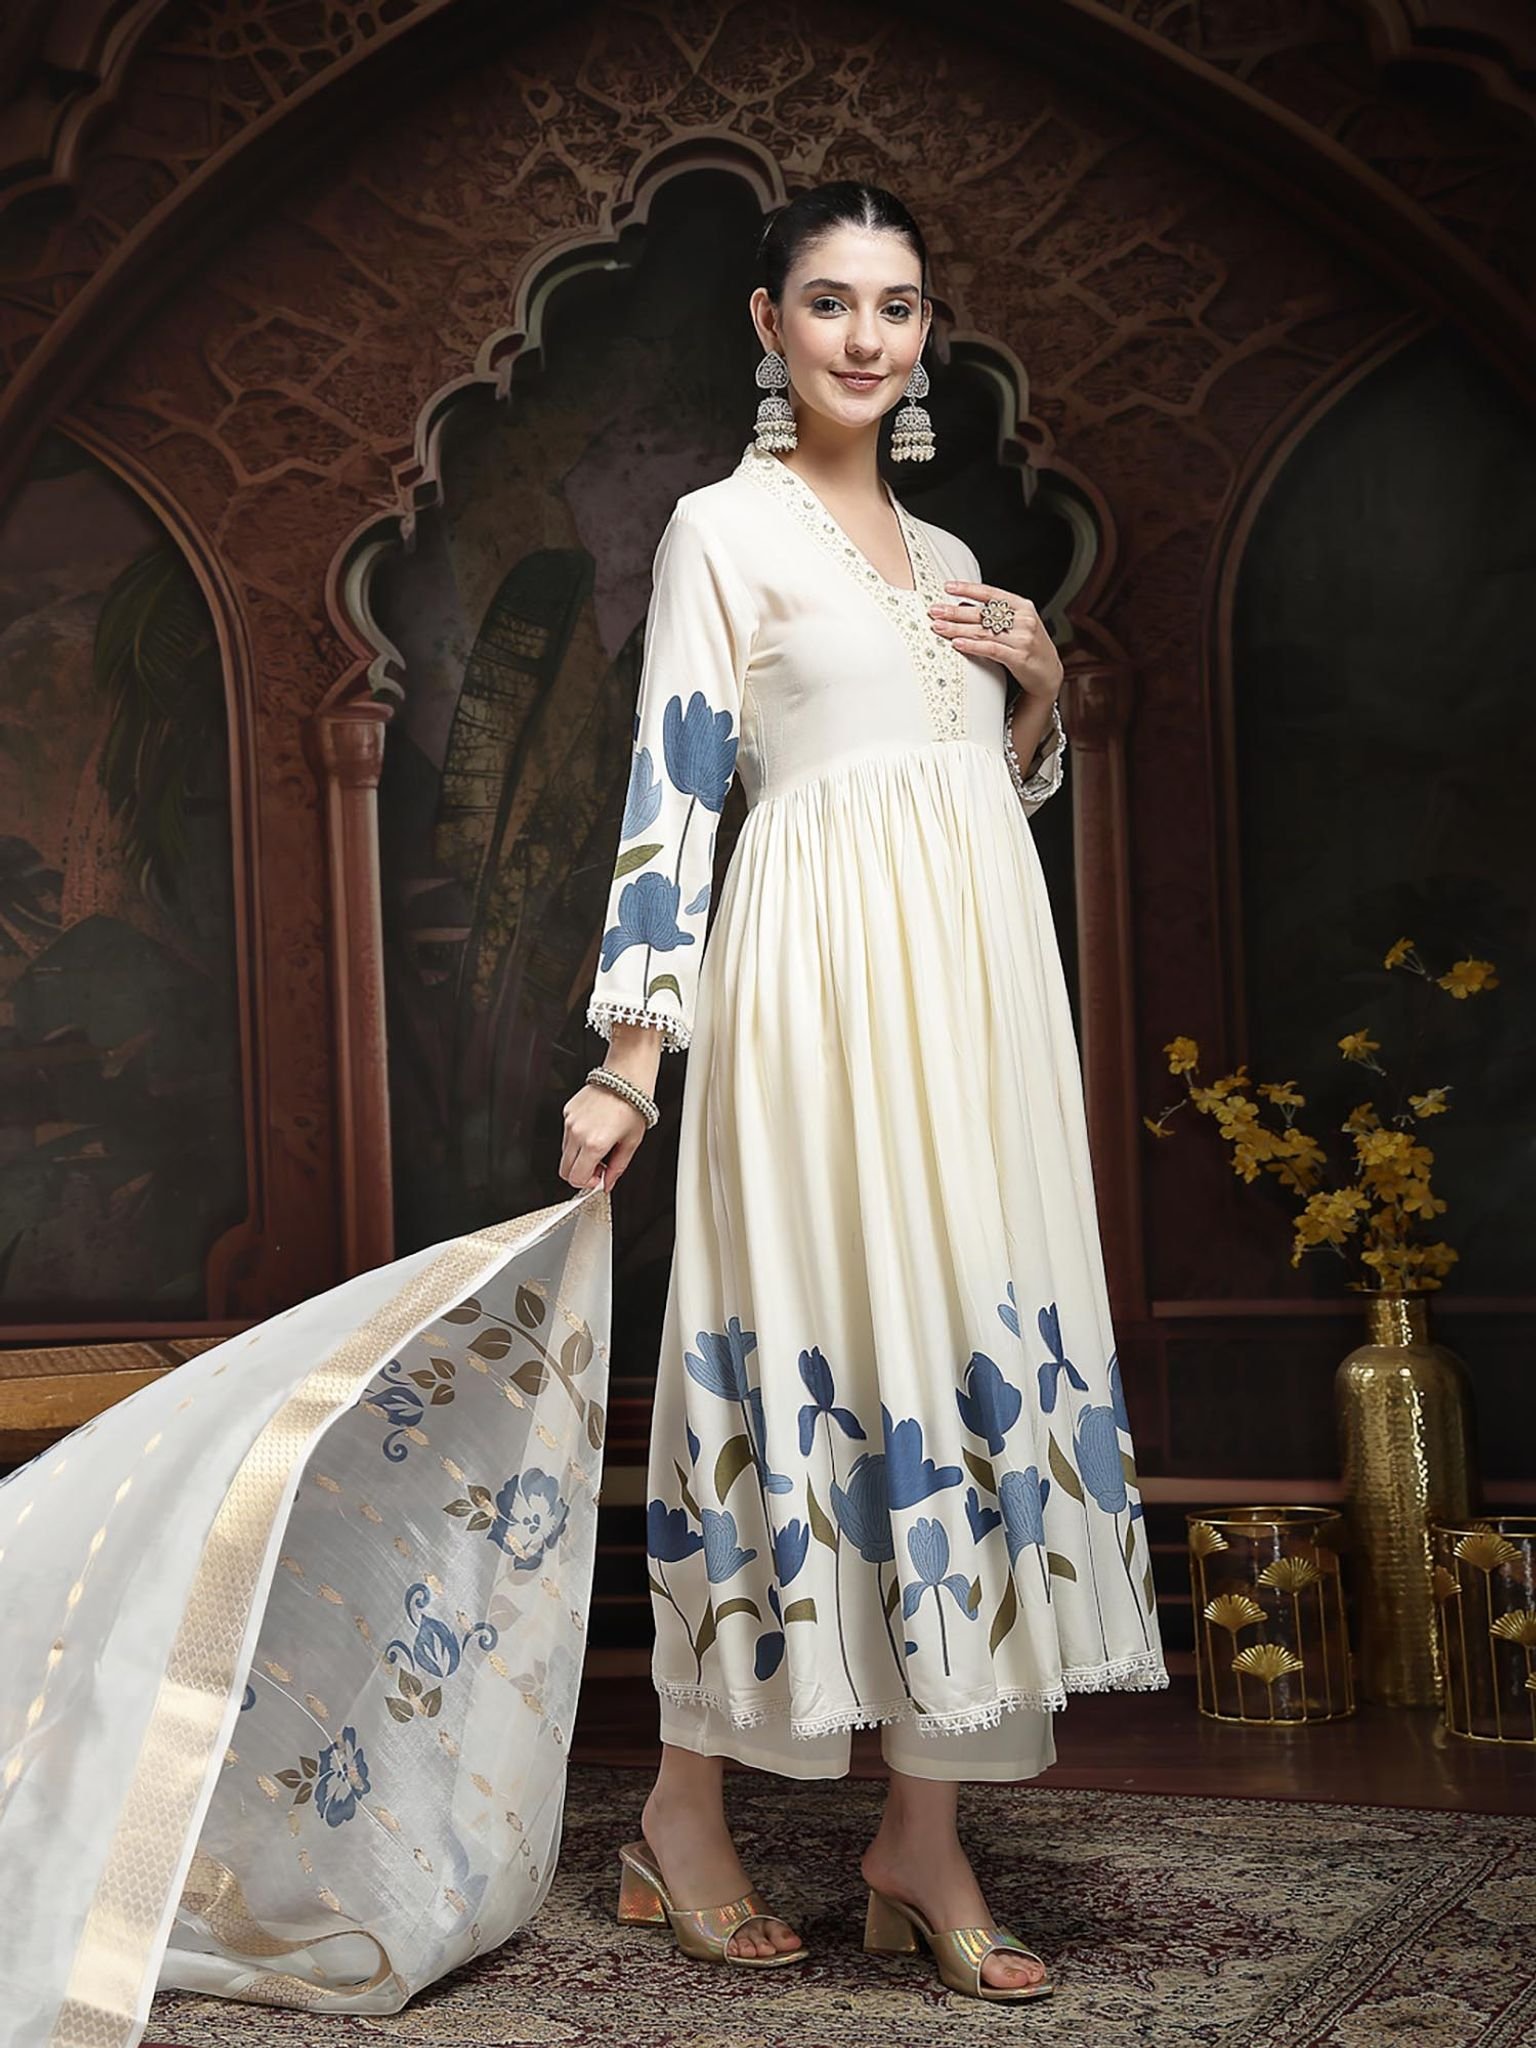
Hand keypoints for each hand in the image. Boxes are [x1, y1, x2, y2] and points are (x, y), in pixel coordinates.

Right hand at [560, 1082, 646, 1192]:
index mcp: (595, 1143)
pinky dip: (577, 1139)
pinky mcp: (567, 1111)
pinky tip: (594, 1130)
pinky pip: (566, 1135)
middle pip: (564, 1170)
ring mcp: (570, 1121)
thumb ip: (618, 1168)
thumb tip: (608, 1183)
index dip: (588, 1184)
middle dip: (581, 1174)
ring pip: (564, 1153)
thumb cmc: (634, 1105)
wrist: (626, 1076)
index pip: (576, 1178)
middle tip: (598, 1167)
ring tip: (599, 1146)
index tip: (599, 1178)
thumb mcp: (632, 1142)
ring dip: (579, 1156)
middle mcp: (578, 1133)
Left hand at [928, 580, 1063, 704]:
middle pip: (983, 613)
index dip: (968, 589)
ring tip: (938, 627)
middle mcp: (1024, 620)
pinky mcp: (1019, 657)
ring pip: (983, 631)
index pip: (991, 593)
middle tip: (935, 610)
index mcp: (1023, 606)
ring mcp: (1023, 639)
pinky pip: (991, 649)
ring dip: (957, 629)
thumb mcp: (1018, 624)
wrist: (1049, 674)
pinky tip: (957, 643)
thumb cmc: (1030, 647)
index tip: (948, 587)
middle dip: (955, 611)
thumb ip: (996, 615)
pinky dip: (972, 646)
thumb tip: (963, 607)